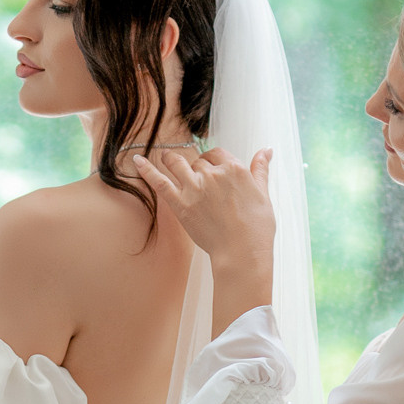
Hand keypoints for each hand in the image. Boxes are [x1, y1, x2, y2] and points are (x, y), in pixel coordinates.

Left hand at [132, 145, 276, 333]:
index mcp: (234, 169)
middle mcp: (212, 174)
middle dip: (197, 168)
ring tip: (168, 159)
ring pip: (177, 163)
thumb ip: (260, 170)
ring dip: (172, 160)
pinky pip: (159, 181)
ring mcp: (194, 188)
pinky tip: (137, 161)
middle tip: (198, 180)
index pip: (216, 154)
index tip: (212, 169)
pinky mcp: (180, 204)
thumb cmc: (256, 228)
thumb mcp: (263, 194)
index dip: (213, 161)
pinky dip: (147, 169)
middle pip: (198, 161)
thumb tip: (266, 150)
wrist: (242, 253)